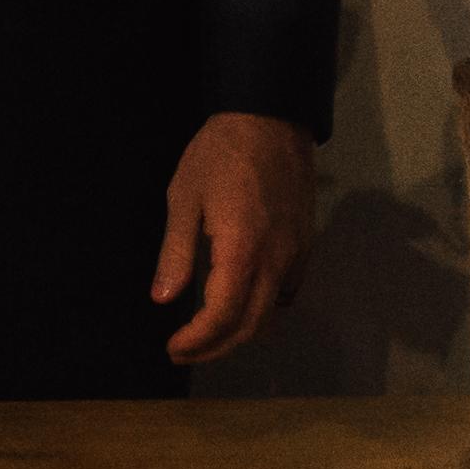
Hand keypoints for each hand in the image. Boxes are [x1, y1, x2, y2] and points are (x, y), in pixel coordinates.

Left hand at [154, 112, 313, 364]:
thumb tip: (163, 300)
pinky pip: (287, 293)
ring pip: (272, 314)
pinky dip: (263, 310)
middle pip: (251, 326)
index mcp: (242, 251)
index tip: (173, 347)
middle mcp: (276, 261)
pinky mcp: (306, 246)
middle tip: (184, 350)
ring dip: (240, 333)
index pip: (222, 316)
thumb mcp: (183, 198)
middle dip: (216, 347)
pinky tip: (241, 303)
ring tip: (207, 334)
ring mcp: (296, 255)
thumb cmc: (218, 154)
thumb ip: (175, 253)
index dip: (198, 341)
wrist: (270, 117)